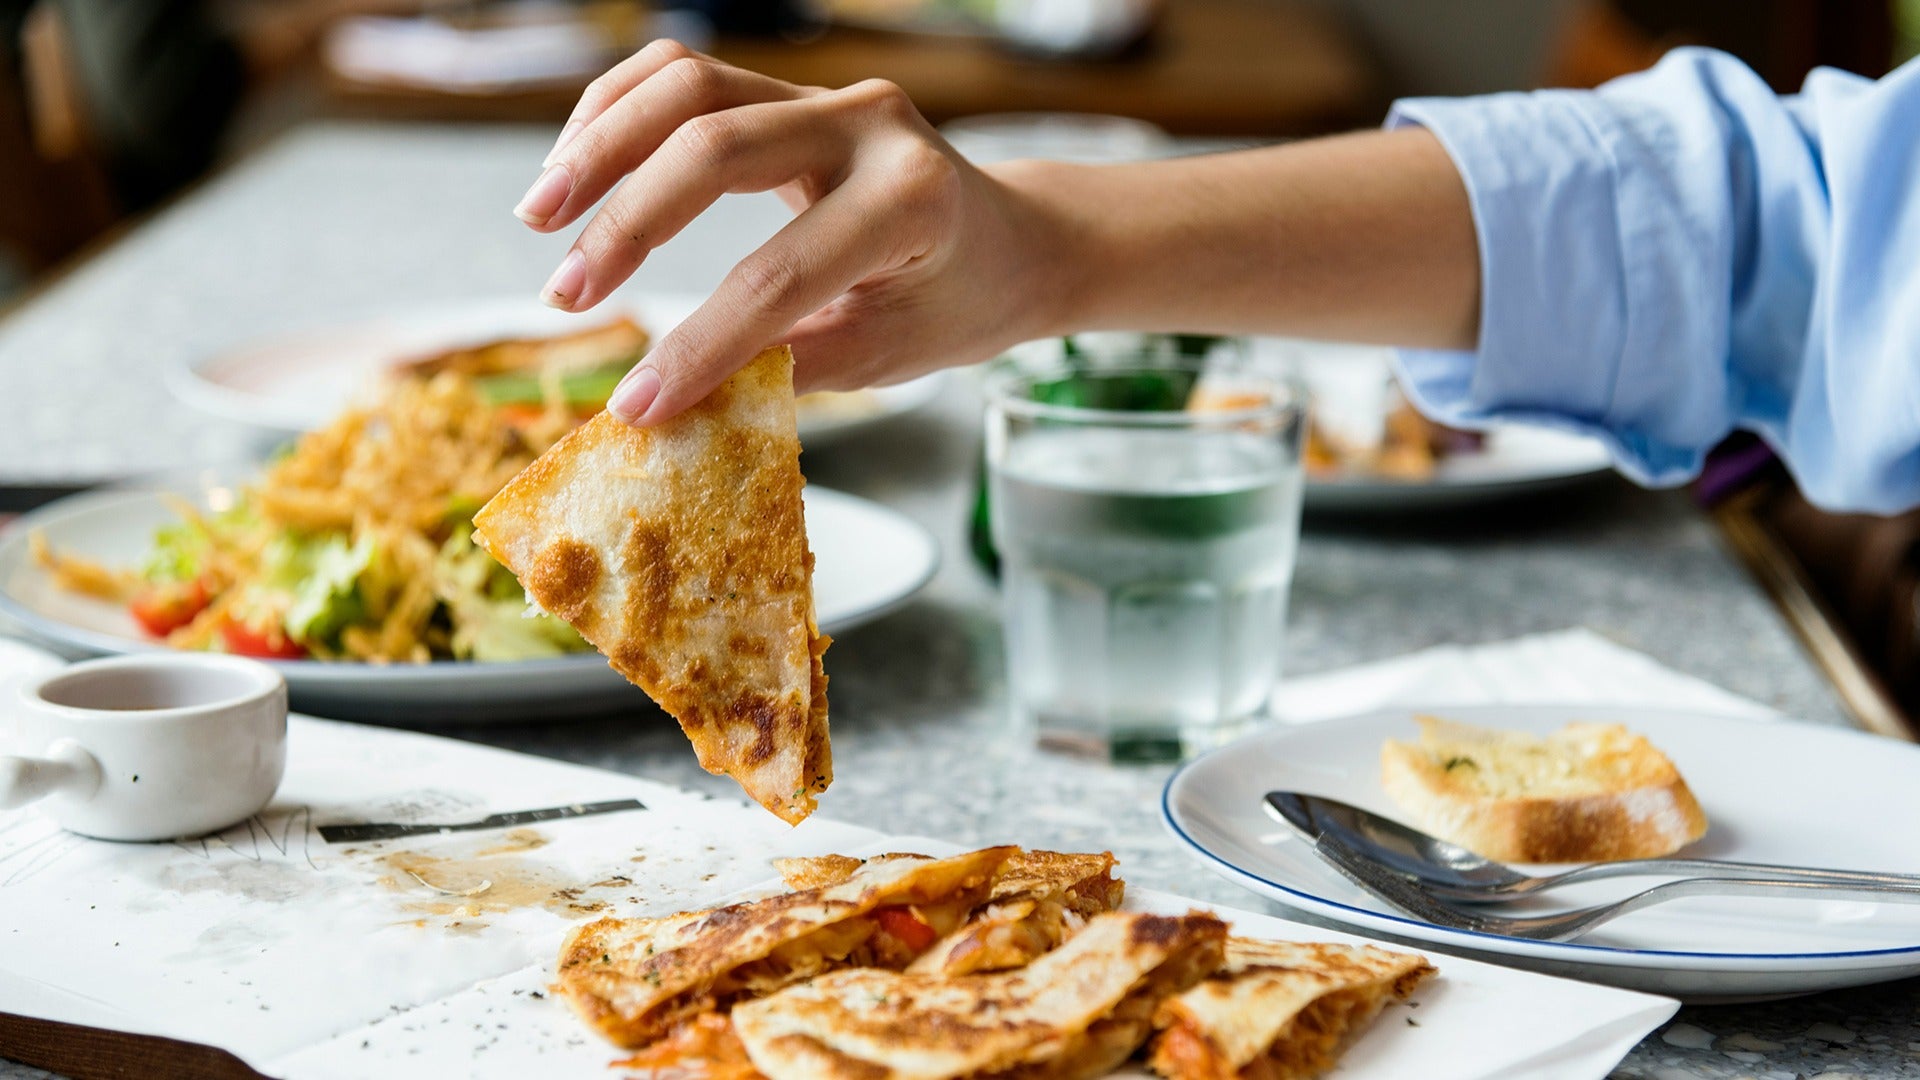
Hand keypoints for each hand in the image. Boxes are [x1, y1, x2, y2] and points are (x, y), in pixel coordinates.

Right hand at [514, 40, 1073, 424]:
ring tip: (540, 218)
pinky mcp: (793, 90)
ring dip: (601, 146)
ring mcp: (829, 95)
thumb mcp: (896, 353)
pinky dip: (619, 111)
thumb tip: (684, 401)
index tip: (636, 404)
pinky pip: (687, 75)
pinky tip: (574, 167)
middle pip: (716, 148)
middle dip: (628, 224)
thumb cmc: (959, 301)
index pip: (779, 273)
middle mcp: (870, 126)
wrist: (1014, 237)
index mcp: (910, 202)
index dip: (700, 343)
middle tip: (565, 296)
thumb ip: (797, 369)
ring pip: (689, 85)